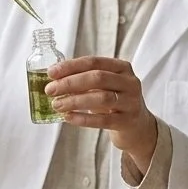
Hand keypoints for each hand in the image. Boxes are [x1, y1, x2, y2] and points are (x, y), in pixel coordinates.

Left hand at [45, 56, 159, 172]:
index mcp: (122, 68)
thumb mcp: (103, 85)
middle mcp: (130, 82)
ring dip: (74, 101)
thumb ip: (83, 78)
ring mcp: (131, 102)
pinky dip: (83, 118)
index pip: (93, 62)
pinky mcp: (128, 121)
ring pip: (101, 98)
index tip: (51, 73)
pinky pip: (103, 120)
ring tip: (57, 105)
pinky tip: (69, 117)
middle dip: (70, 83)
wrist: (137, 126)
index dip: (70, 66)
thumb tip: (52, 78)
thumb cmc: (114, 100)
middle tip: (50, 90)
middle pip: (97, 78)